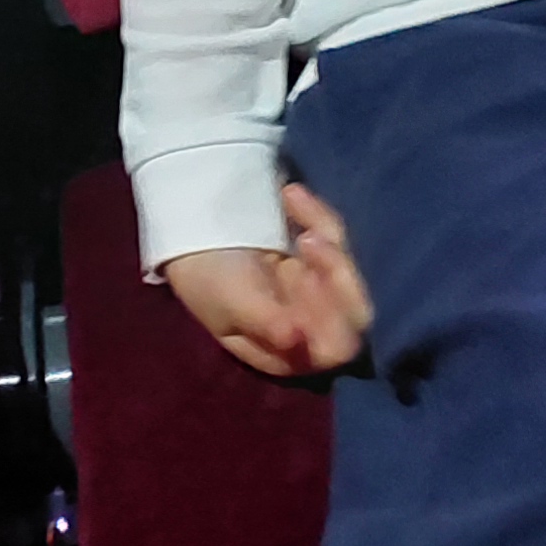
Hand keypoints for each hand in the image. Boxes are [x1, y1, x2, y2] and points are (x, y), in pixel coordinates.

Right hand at [163, 181, 374, 380]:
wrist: (189, 230)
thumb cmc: (205, 277)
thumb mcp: (230, 301)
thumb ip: (265, 322)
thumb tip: (296, 341)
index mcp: (287, 351)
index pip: (332, 348)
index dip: (332, 319)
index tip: (304, 278)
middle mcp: (309, 327)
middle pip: (356, 313)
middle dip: (338, 273)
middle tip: (308, 239)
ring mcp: (317, 292)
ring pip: (351, 272)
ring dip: (328, 237)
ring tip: (291, 203)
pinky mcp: (319, 259)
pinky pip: (337, 239)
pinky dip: (317, 214)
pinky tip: (289, 194)